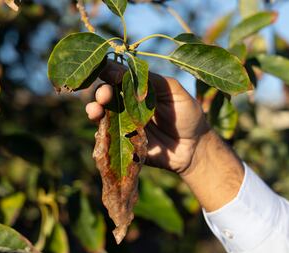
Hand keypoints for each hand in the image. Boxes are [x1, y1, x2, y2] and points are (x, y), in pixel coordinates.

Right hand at [86, 61, 209, 175]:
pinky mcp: (124, 143)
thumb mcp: (173, 91)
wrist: (194, 147)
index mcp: (139, 89)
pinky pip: (107, 137)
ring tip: (95, 110)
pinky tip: (99, 128)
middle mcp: (128, 105)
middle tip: (104, 95)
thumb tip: (124, 69)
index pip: (119, 77)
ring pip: (102, 115)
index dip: (111, 73)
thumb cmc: (187, 115)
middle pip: (106, 95)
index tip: (107, 72)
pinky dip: (99, 131)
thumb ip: (151, 80)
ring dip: (94, 110)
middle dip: (101, 92)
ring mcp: (124, 124)